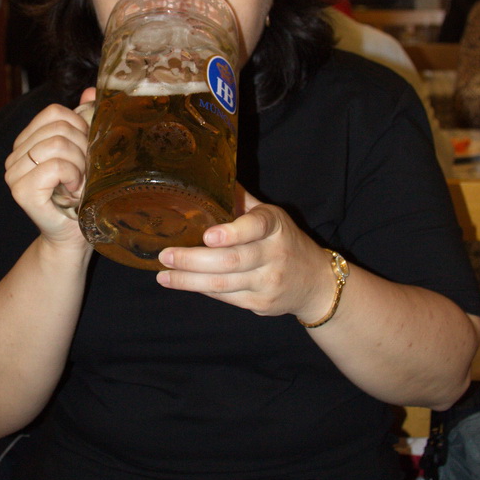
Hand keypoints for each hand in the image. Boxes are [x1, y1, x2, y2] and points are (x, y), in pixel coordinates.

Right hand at [5, 89, 95, 244]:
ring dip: (80, 166)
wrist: (74, 235)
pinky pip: (54, 166)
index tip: (85, 152)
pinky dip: (72, 177)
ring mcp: (14, 173)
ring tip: (79, 184)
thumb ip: (85, 121)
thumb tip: (91, 92)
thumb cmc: (82, 195)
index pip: (55, 112)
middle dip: (83, 150)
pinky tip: (73, 192)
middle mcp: (15, 155)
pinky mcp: (21, 191)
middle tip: (84, 174)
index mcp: (28, 141)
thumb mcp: (86, 153)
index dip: (79, 127)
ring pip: (57, 145)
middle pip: (59, 128)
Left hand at [156, 188, 328, 317]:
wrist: (315, 282)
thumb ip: (241, 201)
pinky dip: (202, 289)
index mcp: (275, 225)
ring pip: (224, 283)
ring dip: (189, 280)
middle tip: (166, 255)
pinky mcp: (261, 303)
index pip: (256, 226)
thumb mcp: (270, 215)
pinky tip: (184, 283)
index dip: (232, 232)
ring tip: (164, 275)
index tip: (207, 236)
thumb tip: (208, 176)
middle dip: (193, 260)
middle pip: (231, 260)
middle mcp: (274, 254)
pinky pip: (226, 297)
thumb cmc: (284, 241)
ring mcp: (269, 281)